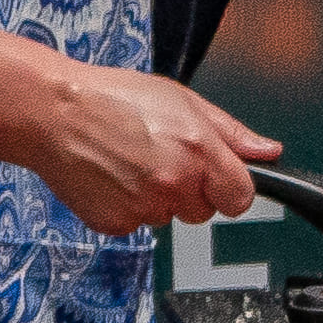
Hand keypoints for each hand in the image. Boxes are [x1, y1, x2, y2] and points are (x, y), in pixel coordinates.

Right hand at [11, 61, 281, 234]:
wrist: (54, 113)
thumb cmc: (113, 98)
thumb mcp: (183, 101)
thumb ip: (231, 133)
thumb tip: (268, 152)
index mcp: (198, 151)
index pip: (241, 197)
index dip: (231, 187)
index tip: (219, 179)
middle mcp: (174, 183)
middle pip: (204, 210)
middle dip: (191, 189)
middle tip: (162, 157)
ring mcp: (143, 208)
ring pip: (168, 216)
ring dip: (157, 197)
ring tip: (131, 160)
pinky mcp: (114, 224)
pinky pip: (135, 224)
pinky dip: (127, 206)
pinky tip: (113, 176)